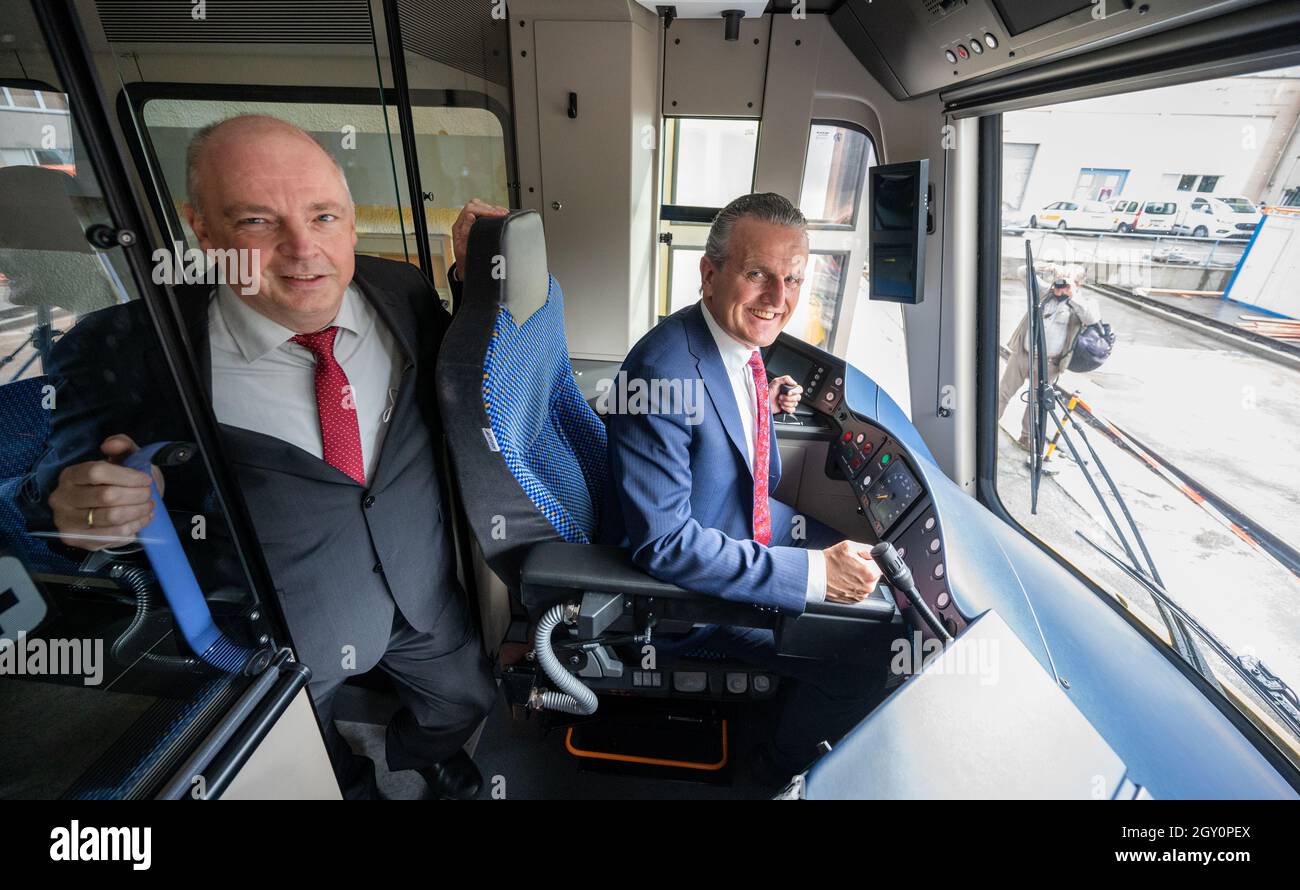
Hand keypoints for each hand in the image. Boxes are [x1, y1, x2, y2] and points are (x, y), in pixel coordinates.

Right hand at [49, 434, 160, 550]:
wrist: (110, 509)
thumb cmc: (117, 482)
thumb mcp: (122, 459)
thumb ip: (121, 446)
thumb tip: (111, 444)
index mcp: (70, 475)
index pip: (97, 472)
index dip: (127, 476)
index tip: (145, 480)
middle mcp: (62, 498)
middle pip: (106, 496)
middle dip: (136, 495)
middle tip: (149, 495)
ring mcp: (67, 521)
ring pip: (111, 517)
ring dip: (137, 511)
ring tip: (148, 506)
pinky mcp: (77, 539)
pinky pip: (112, 535)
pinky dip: (134, 526)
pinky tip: (142, 519)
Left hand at [450, 198, 509, 278]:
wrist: (466, 273)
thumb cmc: (466, 264)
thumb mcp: (465, 251)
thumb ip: (466, 233)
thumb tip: (470, 217)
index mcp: (458, 228)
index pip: (470, 209)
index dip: (485, 210)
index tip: (498, 214)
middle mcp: (462, 224)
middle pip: (475, 205)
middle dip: (490, 208)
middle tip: (503, 214)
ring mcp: (469, 224)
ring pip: (479, 207)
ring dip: (491, 209)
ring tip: (502, 214)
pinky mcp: (476, 226)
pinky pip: (483, 214)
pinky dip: (492, 213)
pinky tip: (499, 217)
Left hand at [768, 374, 802, 414]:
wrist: (763, 403)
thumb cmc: (767, 392)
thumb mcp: (775, 382)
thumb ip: (786, 379)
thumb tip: (794, 383)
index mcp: (789, 388)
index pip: (799, 389)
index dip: (795, 391)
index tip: (788, 393)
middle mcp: (790, 395)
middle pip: (798, 397)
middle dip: (788, 398)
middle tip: (780, 397)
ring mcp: (789, 402)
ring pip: (795, 404)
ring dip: (786, 403)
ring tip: (779, 401)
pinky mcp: (787, 409)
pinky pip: (793, 410)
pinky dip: (786, 408)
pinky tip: (781, 406)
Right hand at [822, 539, 881, 603]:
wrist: (815, 575)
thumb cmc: (829, 561)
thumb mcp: (849, 546)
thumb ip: (867, 548)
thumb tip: (875, 552)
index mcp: (870, 573)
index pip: (879, 565)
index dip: (870, 560)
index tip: (861, 559)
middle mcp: (867, 587)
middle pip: (874, 575)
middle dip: (866, 569)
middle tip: (852, 565)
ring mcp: (860, 595)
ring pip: (866, 584)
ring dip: (860, 578)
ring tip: (846, 572)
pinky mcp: (853, 601)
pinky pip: (859, 591)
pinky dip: (854, 586)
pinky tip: (844, 580)